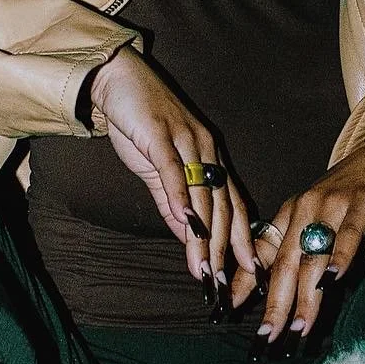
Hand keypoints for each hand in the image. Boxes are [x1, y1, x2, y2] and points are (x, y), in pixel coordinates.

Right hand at [87, 47, 257, 310]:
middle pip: (222, 206)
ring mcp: (185, 141)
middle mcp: (206, 150)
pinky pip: (174, 169)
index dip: (241, 240)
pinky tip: (184, 221)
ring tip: (204, 267)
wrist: (118, 79)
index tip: (246, 273)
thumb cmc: (139, 125)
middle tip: (222, 283)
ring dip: (204, 235)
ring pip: (202, 195)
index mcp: (210, 159)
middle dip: (223, 249)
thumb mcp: (157, 170)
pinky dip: (180, 196)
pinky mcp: (161, 133)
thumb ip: (171, 203)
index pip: (232, 206)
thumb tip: (187, 236)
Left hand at [237, 136, 364, 350]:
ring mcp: (329, 207)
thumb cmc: (344, 195)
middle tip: (267, 336)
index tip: (226, 309)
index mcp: (287, 215)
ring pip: (312, 258)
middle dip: (274, 303)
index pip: (259, 253)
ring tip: (299, 327)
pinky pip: (346, 235)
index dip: (242, 281)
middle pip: (283, 263)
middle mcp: (302, 211)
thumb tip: (277, 292)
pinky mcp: (358, 205)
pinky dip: (338, 258)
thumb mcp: (312, 218)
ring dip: (305, 296)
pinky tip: (333, 280)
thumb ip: (296, 249)